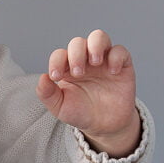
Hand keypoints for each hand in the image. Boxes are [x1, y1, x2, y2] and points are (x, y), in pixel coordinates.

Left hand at [38, 30, 139, 156]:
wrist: (104, 125)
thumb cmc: (80, 113)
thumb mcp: (60, 107)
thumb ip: (47, 94)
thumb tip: (42, 78)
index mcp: (67, 68)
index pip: (59, 54)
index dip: (56, 61)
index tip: (56, 77)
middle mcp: (85, 60)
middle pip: (78, 42)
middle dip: (76, 54)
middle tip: (78, 73)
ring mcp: (103, 61)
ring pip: (99, 37)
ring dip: (95, 46)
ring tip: (94, 63)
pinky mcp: (122, 65)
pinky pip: (120, 51)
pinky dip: (116, 57)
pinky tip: (112, 72)